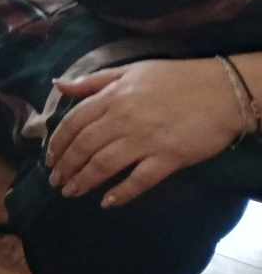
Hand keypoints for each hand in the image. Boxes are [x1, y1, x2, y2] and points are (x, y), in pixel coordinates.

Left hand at [47, 60, 250, 208]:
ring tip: (70, 192)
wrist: (224, 89)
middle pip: (83, 147)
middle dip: (65, 167)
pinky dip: (121, 193)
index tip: (49, 158)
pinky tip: (106, 203)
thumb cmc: (177, 78)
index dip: (57, 143)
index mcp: (112, 97)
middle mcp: (123, 119)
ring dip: (83, 181)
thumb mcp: (131, 70)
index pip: (73, 123)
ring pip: (103, 165)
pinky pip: (139, 180)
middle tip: (55, 181)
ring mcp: (145, 140)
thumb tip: (58, 85)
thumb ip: (93, 81)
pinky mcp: (169, 158)